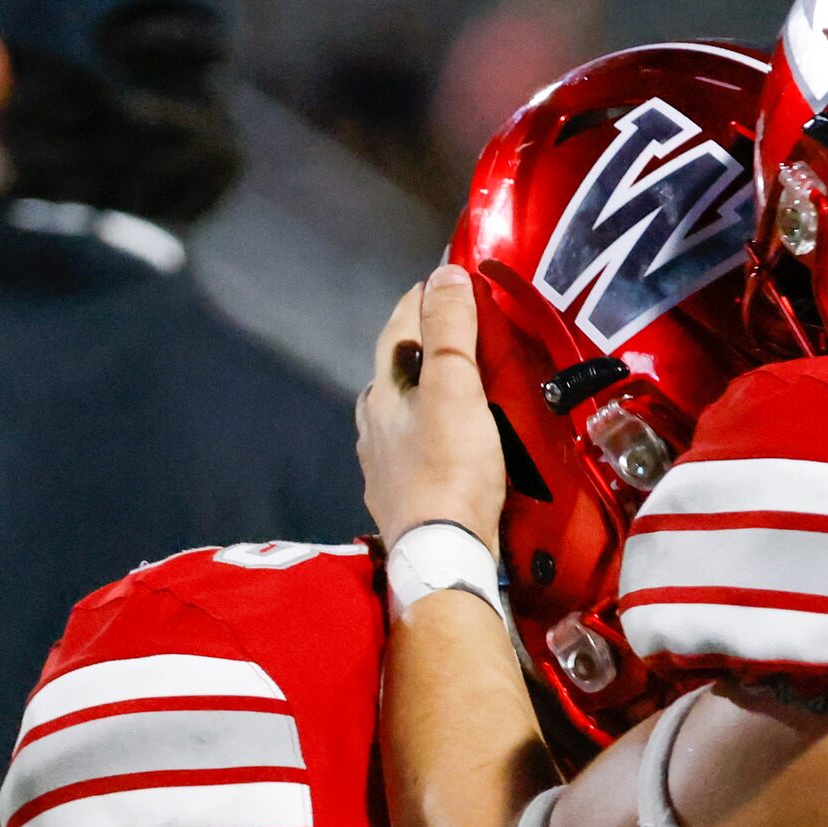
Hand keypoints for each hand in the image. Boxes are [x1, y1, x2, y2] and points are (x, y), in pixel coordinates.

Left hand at [357, 265, 506, 553]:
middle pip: (395, 372)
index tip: (445, 280)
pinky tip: (445, 445)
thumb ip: (449, 329)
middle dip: (419, 348)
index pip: (398, 329)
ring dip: (422, 395)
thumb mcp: (454, 385)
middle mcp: (372, 426)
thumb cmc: (449, 465)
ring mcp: (382, 466)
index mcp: (383, 392)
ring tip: (453, 387)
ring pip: (400, 415)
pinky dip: (429, 436)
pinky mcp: (400, 500)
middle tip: (454, 331)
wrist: (443, 553)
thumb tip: (444, 273)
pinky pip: (412, 452)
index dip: (422, 300)